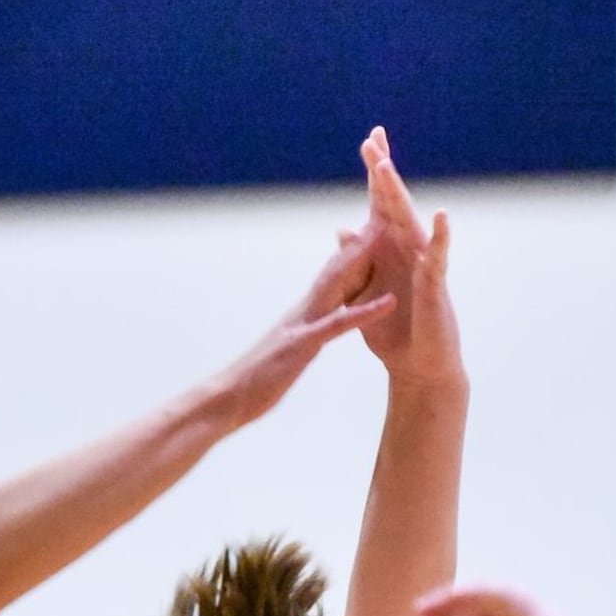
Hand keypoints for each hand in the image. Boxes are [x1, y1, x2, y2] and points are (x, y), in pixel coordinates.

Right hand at [218, 216, 395, 430]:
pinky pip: (339, 325)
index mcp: (301, 315)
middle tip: (385, 217)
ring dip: (363, 261)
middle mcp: (303, 312)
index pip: (330, 278)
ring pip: (337, 286)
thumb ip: (298, 337)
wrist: (226, 399)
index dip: (352, 255)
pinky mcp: (303, 346)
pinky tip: (390, 302)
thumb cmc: (253, 382)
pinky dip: (366, 311)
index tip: (374, 233)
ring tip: (387, 237)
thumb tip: (307, 331)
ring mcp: (302, 326)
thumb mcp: (283, 353)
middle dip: (360, 245)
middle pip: (335, 271)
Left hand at [349, 129, 461, 386]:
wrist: (415, 364)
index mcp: (387, 248)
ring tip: (384, 170)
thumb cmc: (392, 329)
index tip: (369, 139)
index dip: (375, 172)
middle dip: (381, 171)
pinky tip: (442, 216)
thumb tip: (342, 230)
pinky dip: (440, 238)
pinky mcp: (433, 286)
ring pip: (410, 222)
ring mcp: (422, 264)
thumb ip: (354, 261)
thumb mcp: (363, 292)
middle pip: (393, 202)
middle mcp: (407, 248)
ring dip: (397, 196)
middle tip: (373, 139)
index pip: (379, 203)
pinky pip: (437, 258)